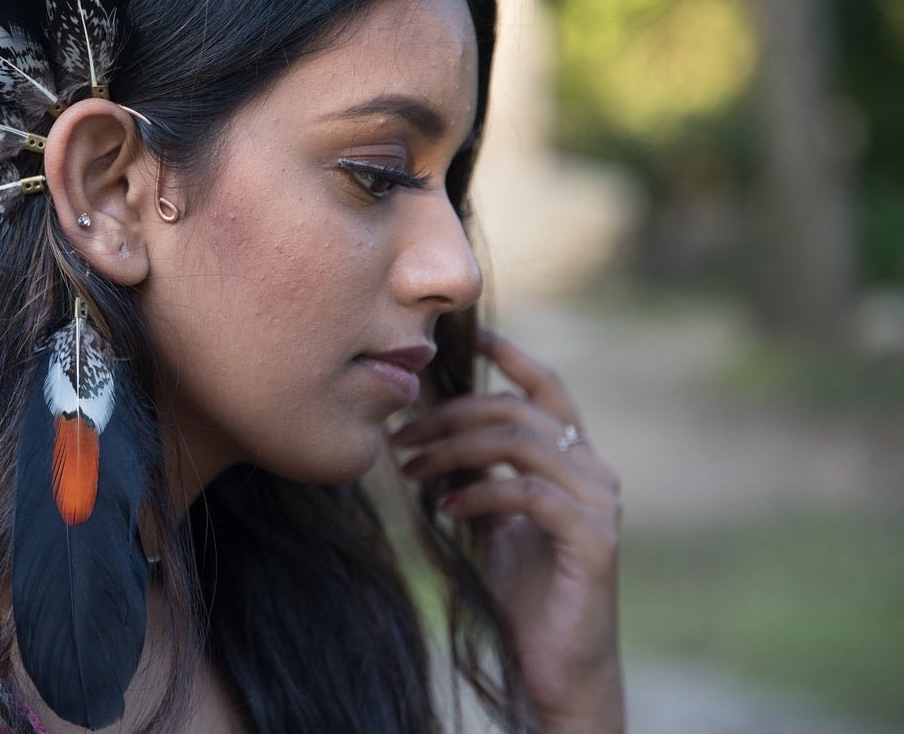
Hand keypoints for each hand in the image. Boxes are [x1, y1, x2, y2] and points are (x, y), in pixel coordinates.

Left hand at [392, 328, 623, 732]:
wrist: (556, 666)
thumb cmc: (523, 590)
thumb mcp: (492, 518)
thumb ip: (480, 471)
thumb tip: (436, 430)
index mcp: (575, 462)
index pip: (546, 389)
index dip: (509, 355)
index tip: (464, 334)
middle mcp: (595, 474)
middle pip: (517, 412)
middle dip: (450, 415)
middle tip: (400, 436)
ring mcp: (601, 505)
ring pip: (520, 443)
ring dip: (453, 449)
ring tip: (411, 468)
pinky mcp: (594, 540)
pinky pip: (527, 492)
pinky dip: (478, 491)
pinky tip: (444, 506)